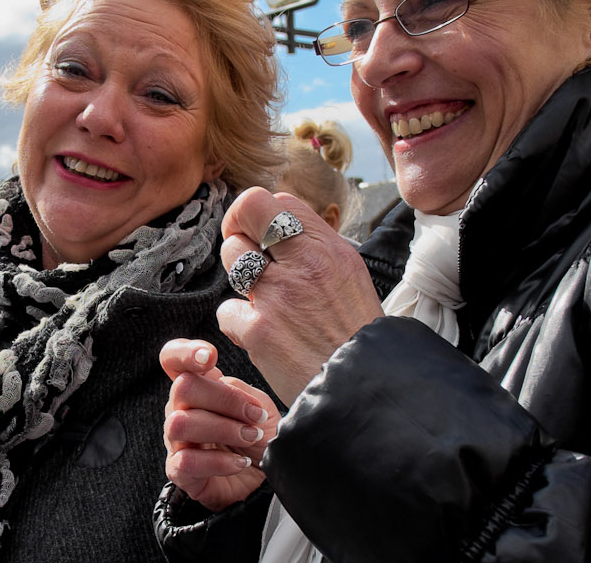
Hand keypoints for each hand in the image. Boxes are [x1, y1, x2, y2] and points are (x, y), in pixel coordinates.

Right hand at [160, 339, 275, 511]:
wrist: (268, 480)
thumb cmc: (261, 438)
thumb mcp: (258, 406)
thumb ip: (236, 389)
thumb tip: (221, 384)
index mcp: (199, 388)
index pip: (172, 359)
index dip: (183, 352)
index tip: (210, 357)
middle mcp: (180, 410)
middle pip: (183, 387)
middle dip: (225, 400)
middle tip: (254, 416)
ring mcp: (177, 441)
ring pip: (181, 423)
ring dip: (223, 430)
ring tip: (250, 438)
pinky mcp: (179, 472)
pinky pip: (186, 461)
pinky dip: (219, 462)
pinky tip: (240, 463)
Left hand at [217, 189, 383, 399]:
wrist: (363, 389)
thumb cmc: (355, 337)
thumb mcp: (350, 277)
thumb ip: (317, 250)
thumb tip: (283, 228)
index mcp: (329, 248)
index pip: (279, 200)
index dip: (261, 214)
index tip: (260, 233)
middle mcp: (304, 263)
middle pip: (248, 210)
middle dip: (237, 228)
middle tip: (244, 249)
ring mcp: (278, 294)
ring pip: (231, 255)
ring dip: (239, 278)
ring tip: (261, 299)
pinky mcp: (258, 329)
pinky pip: (227, 310)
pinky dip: (239, 325)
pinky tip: (262, 337)